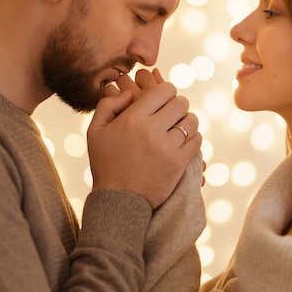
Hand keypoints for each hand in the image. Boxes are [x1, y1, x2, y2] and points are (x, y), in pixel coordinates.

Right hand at [87, 78, 200, 208]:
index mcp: (132, 118)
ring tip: (178, 127)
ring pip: (191, 121)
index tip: (163, 99)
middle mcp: (151, 130)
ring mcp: (167, 147)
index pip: (164, 91)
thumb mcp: (95, 131)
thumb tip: (128, 92)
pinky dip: (192, 138)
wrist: (118, 200)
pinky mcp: (178, 163)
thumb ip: (108, 104)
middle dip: (177, 105)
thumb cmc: (106, 163)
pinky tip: (182, 141)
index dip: (166, 92)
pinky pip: (196, 141)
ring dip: (186, 122)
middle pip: (180, 103)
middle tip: (172, 112)